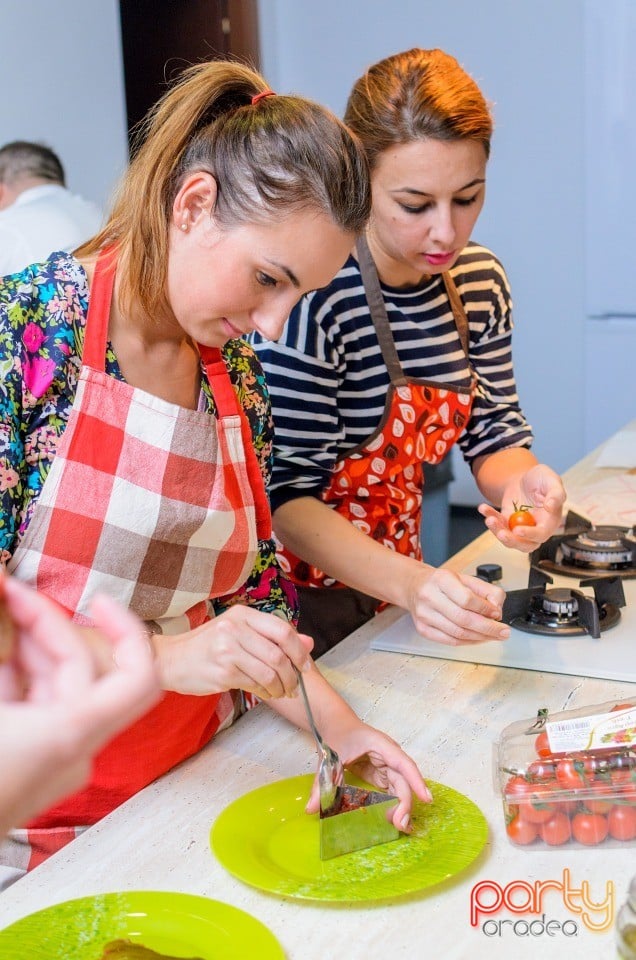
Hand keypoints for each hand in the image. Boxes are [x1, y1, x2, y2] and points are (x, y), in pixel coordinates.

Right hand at [0, 575, 160, 834]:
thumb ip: (0, 648)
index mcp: (70, 732)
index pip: (139, 675)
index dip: (127, 629)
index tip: (98, 599)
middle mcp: (74, 748)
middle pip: (82, 668)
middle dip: (45, 623)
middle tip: (8, 592)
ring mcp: (55, 760)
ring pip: (58, 685)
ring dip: (30, 645)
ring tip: (2, 611)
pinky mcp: (35, 765)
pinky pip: (39, 708)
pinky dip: (20, 676)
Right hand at [155, 604, 312, 698]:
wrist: (171, 660)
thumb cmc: (207, 646)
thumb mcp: (239, 632)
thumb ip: (272, 637)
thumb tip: (309, 642)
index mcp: (242, 614)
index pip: (282, 630)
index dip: (299, 650)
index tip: (305, 666)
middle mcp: (235, 628)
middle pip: (279, 654)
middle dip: (292, 674)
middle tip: (294, 685)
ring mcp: (228, 650)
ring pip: (269, 672)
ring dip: (281, 687)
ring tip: (281, 692)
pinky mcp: (223, 671)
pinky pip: (255, 685)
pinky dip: (265, 692)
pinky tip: (265, 693)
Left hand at [305, 721, 430, 831]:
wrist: (335, 723)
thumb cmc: (337, 734)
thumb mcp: (329, 759)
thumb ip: (321, 784)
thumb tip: (311, 809)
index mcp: (381, 746)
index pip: (403, 764)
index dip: (416, 782)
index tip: (426, 799)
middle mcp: (389, 755)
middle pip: (403, 780)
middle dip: (404, 802)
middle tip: (401, 826)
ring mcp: (386, 764)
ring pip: (400, 787)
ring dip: (401, 806)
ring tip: (400, 827)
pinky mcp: (381, 773)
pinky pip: (391, 790)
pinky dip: (393, 804)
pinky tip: (393, 819)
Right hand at [405, 565, 508, 644]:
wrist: (414, 586)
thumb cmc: (441, 583)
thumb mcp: (464, 578)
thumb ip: (486, 590)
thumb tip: (497, 608)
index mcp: (441, 580)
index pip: (466, 599)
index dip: (485, 609)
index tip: (497, 614)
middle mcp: (429, 597)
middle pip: (463, 619)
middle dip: (488, 628)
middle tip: (503, 632)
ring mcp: (424, 615)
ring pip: (457, 633)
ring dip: (480, 637)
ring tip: (494, 636)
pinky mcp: (423, 629)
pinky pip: (450, 641)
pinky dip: (468, 642)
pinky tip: (479, 638)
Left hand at [478, 463, 565, 552]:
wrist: (524, 478)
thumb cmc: (541, 479)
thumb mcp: (551, 480)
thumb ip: (556, 493)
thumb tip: (551, 506)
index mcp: (550, 521)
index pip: (542, 534)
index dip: (530, 534)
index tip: (518, 530)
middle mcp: (536, 528)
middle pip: (525, 544)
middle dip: (512, 541)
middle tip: (501, 533)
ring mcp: (520, 527)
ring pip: (509, 538)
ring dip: (497, 531)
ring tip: (489, 518)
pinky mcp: (507, 522)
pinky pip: (498, 524)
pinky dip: (489, 517)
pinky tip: (483, 508)